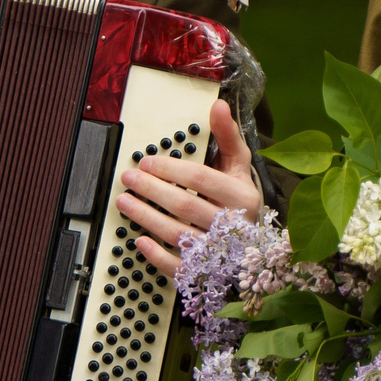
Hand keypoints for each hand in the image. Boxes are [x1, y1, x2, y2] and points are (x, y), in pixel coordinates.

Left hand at [115, 99, 261, 271]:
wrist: (255, 248)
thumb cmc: (240, 201)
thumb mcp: (239, 167)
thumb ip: (227, 137)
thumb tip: (218, 105)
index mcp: (242, 197)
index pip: (201, 179)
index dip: (171, 169)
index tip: (146, 162)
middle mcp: (233, 226)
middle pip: (185, 205)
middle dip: (152, 190)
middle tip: (128, 179)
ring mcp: (219, 253)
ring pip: (178, 235)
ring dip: (146, 217)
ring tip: (124, 202)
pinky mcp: (207, 275)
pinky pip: (179, 268)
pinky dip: (157, 256)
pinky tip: (139, 240)